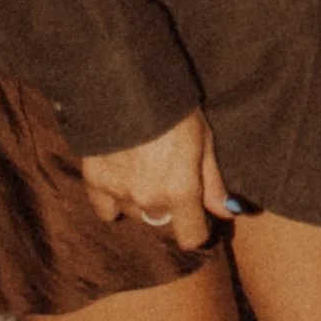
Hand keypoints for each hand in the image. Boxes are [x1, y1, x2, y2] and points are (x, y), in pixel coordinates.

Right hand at [79, 106, 232, 250]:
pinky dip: (113, 198)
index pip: (191, 237)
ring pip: (135, 213)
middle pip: (162, 222)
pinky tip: (120, 176)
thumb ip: (212, 182)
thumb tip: (225, 212)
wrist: (125, 83)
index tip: (198, 215)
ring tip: (144, 166)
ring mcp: (119, 193)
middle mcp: (149, 200)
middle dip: (169, 207)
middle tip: (169, 175)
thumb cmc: (173, 108)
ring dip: (141, 200)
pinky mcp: (94, 182)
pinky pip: (105, 208)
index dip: (198, 228)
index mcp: (180, 192)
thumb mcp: (203, 139)